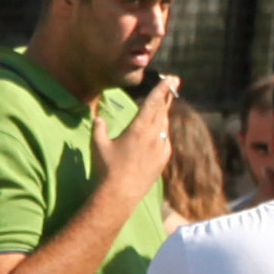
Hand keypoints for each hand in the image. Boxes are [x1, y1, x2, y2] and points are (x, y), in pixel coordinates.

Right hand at [94, 76, 181, 200]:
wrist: (120, 195)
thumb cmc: (107, 168)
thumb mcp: (98, 144)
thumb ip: (99, 127)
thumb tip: (98, 118)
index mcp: (139, 128)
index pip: (153, 103)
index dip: (162, 89)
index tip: (171, 78)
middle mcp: (153, 136)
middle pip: (163, 110)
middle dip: (168, 94)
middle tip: (175, 81)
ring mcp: (160, 148)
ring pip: (165, 125)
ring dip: (164, 113)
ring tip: (163, 105)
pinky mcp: (162, 160)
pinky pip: (165, 141)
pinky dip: (162, 132)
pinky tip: (159, 132)